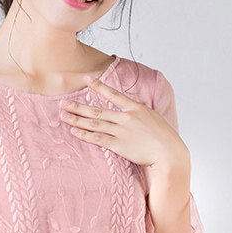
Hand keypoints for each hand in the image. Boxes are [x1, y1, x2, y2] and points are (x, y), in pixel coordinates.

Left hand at [59, 74, 188, 171]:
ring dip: (77, 120)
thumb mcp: (153, 117)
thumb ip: (139, 109)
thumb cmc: (164, 137)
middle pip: (97, 110)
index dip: (98, 86)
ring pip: (94, 124)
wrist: (169, 153)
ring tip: (63, 116)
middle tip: (62, 102)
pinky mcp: (119, 146)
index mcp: (135, 108)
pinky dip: (85, 135)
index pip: (113, 94)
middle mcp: (126, 118)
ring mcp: (121, 132)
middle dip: (78, 106)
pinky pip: (98, 139)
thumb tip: (131, 101)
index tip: (85, 79)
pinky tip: (74, 131)